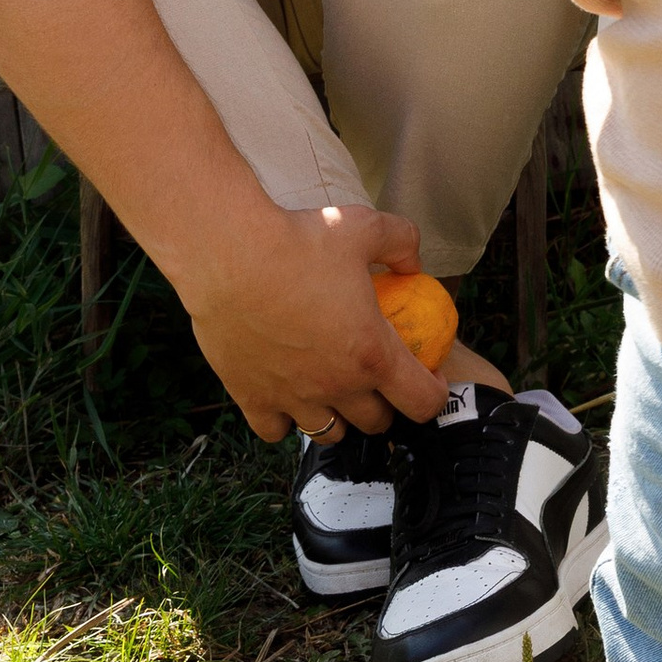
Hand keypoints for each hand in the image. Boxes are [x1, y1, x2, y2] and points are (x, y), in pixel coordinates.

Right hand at [174, 196, 452, 442]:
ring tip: (332, 388)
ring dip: (339, 415)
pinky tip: (286, 393)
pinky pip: (277, 431)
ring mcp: (293, 398)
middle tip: (376, 375)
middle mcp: (337, 386)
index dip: (433, 391)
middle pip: (377, 423)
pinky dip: (286, 419)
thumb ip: (401, 243)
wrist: (228, 255)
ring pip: (330, 434)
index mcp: (373, 354)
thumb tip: (413, 263)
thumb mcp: (364, 227)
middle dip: (385, 403)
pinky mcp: (252, 399)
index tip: (425, 372)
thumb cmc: (299, 240)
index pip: (424, 403)